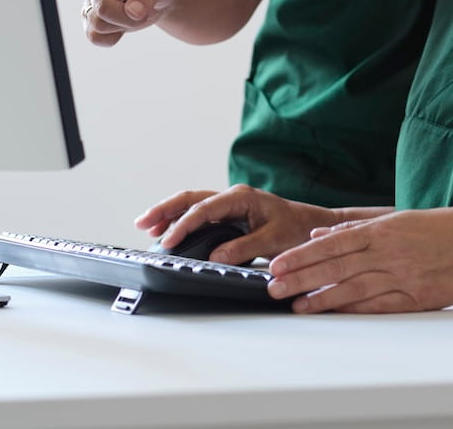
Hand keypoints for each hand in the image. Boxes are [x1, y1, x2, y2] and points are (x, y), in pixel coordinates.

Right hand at [53, 0, 179, 46]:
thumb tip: (133, 12)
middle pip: (100, 12)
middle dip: (125, 16)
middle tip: (141, 8)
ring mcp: (90, 6)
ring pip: (97, 28)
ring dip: (121, 26)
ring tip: (132, 12)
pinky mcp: (91, 23)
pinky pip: (96, 39)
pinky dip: (114, 37)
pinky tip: (122, 24)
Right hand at [135, 184, 338, 263]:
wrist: (311, 225)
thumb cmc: (297, 229)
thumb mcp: (274, 240)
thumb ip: (245, 247)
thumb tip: (216, 255)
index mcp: (241, 197)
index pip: (204, 208)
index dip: (183, 225)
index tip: (168, 242)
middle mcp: (232, 197)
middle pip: (191, 198)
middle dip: (164, 209)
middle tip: (141, 223)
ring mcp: (229, 205)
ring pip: (191, 204)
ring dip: (169, 213)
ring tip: (146, 227)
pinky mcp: (228, 215)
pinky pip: (199, 214)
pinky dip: (181, 220)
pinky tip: (168, 231)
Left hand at [267, 208, 452, 313]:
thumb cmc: (447, 228)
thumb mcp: (403, 218)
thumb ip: (361, 226)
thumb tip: (322, 234)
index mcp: (386, 228)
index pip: (334, 242)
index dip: (303, 255)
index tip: (279, 263)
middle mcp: (391, 252)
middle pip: (337, 266)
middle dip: (302, 277)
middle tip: (273, 286)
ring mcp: (404, 277)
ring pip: (353, 289)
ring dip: (321, 298)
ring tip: (296, 306)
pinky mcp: (417, 299)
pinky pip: (379, 307)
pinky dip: (353, 310)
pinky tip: (334, 314)